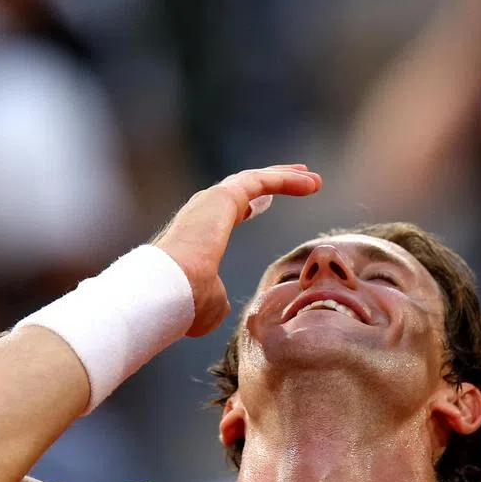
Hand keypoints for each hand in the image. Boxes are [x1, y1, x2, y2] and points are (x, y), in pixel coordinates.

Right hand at [154, 165, 322, 336]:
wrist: (167, 290)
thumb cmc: (185, 302)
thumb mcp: (208, 304)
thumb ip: (218, 298)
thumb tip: (222, 304)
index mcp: (199, 233)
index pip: (228, 211)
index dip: (250, 204)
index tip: (265, 202)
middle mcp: (202, 211)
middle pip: (243, 187)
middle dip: (272, 181)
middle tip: (299, 178)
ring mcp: (210, 201)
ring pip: (254, 180)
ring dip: (285, 177)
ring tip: (312, 179)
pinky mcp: (223, 197)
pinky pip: (262, 181)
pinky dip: (287, 180)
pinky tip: (309, 183)